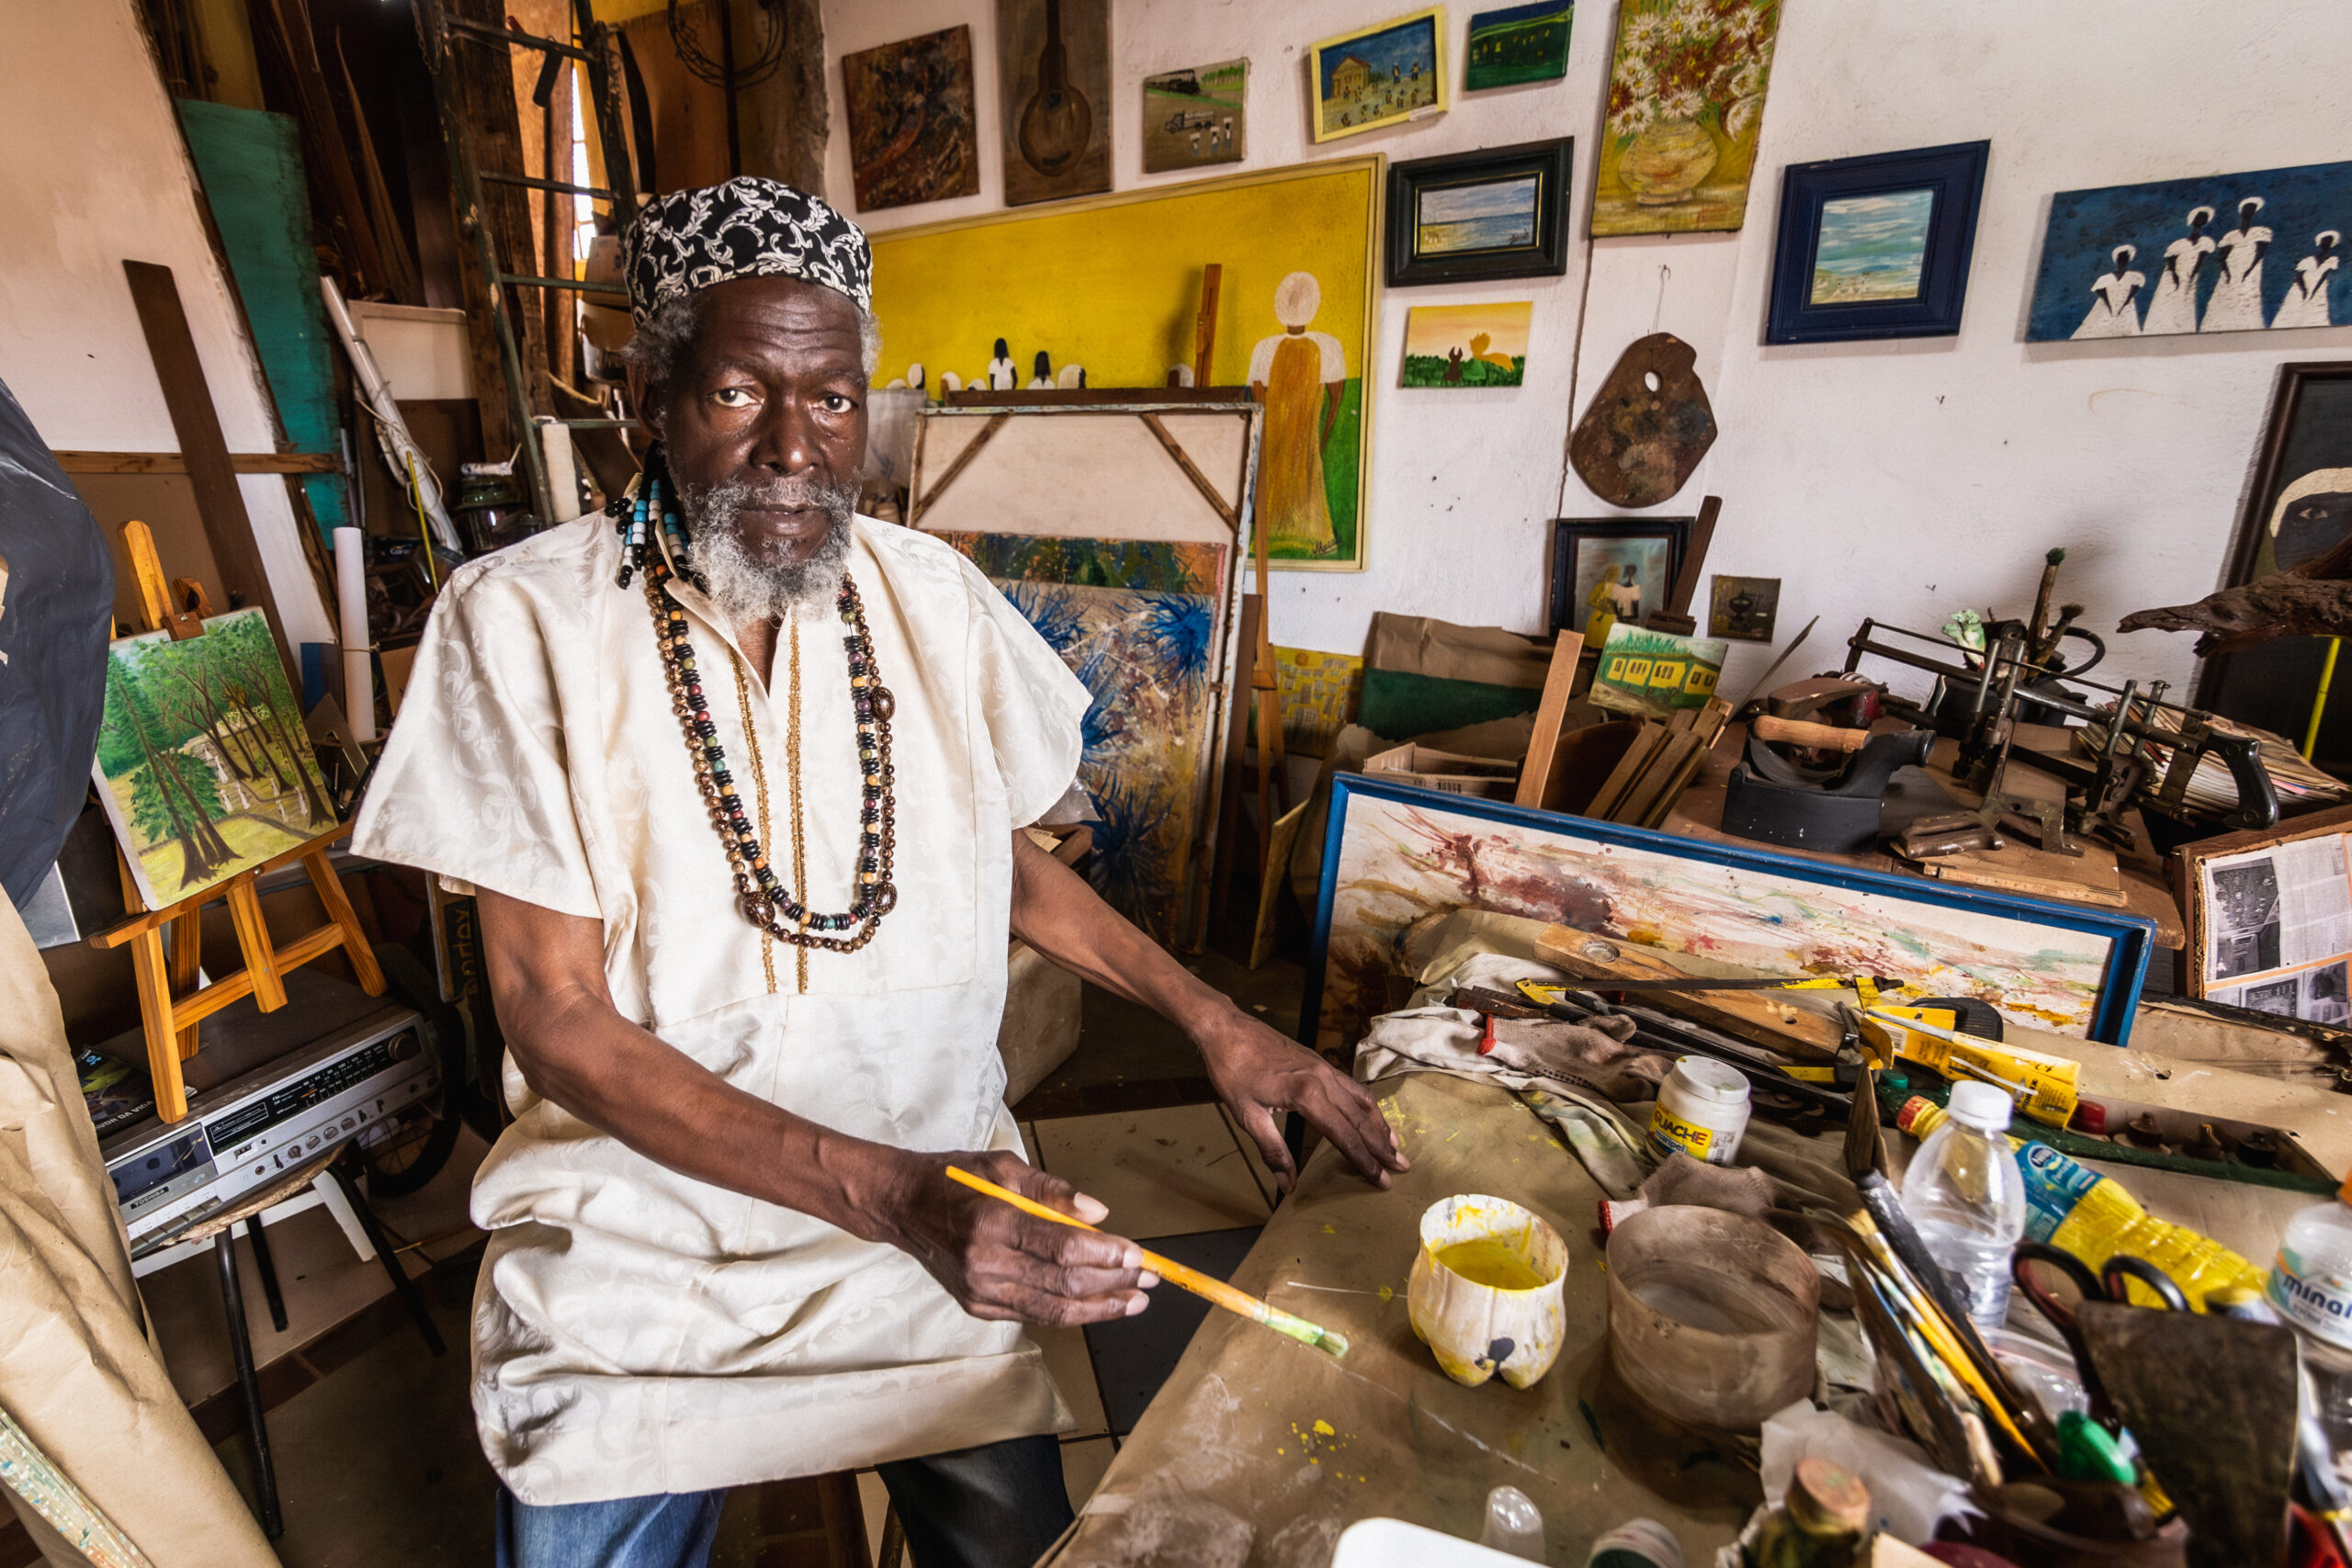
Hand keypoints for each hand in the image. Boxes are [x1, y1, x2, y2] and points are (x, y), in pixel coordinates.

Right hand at [873, 1149, 1154, 1326]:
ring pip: (1051, 1310)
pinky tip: (1095, 1304)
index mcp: (992, 1222)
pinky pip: (1032, 1315)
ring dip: (1098, 1308)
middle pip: (1061, 1284)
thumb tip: (1098, 1214)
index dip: (1104, 1255)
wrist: (902, 1206)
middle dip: (1112, 1284)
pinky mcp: (976, 1307)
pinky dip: (1067, 1312)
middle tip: (1148, 1279)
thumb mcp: (1003, 1167)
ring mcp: (979, 1292)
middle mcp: (984, 1264)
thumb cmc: (954, 1179)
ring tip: (1133, 1302)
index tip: (1138, 1255)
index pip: (1060, 1248)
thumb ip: (1053, 1191)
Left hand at [1194, 1008, 1408, 1192]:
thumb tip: (1288, 1184)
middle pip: (1359, 1120)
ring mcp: (1324, 1068)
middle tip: (1401, 1169)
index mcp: (1307, 1094)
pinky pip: (1352, 1087)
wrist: (1226, 1029)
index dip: (1363, 1161)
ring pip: (1361, 1101)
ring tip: (1394, 1147)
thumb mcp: (1247, 1116)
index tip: (1382, 1181)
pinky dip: (1366, 1106)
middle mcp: (1323, 1079)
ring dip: (1379, 1125)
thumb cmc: (1232, 1072)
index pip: (1344, 1136)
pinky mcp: (1320, 1062)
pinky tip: (1370, 1116)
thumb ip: (1273, 1151)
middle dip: (1381, 1147)